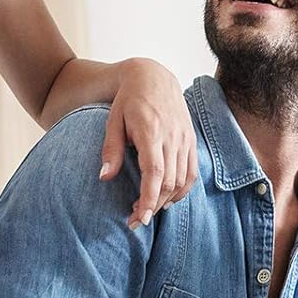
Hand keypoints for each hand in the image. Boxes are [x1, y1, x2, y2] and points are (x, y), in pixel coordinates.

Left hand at [99, 59, 197, 229]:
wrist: (154, 77)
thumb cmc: (128, 100)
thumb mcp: (113, 121)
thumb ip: (111, 149)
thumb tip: (105, 178)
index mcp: (151, 132)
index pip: (155, 173)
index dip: (149, 198)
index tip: (140, 218)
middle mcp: (172, 137)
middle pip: (169, 182)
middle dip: (154, 206)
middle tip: (136, 220)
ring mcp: (185, 139)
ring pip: (182, 180)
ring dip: (167, 200)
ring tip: (148, 210)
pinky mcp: (191, 141)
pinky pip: (192, 173)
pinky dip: (183, 190)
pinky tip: (168, 199)